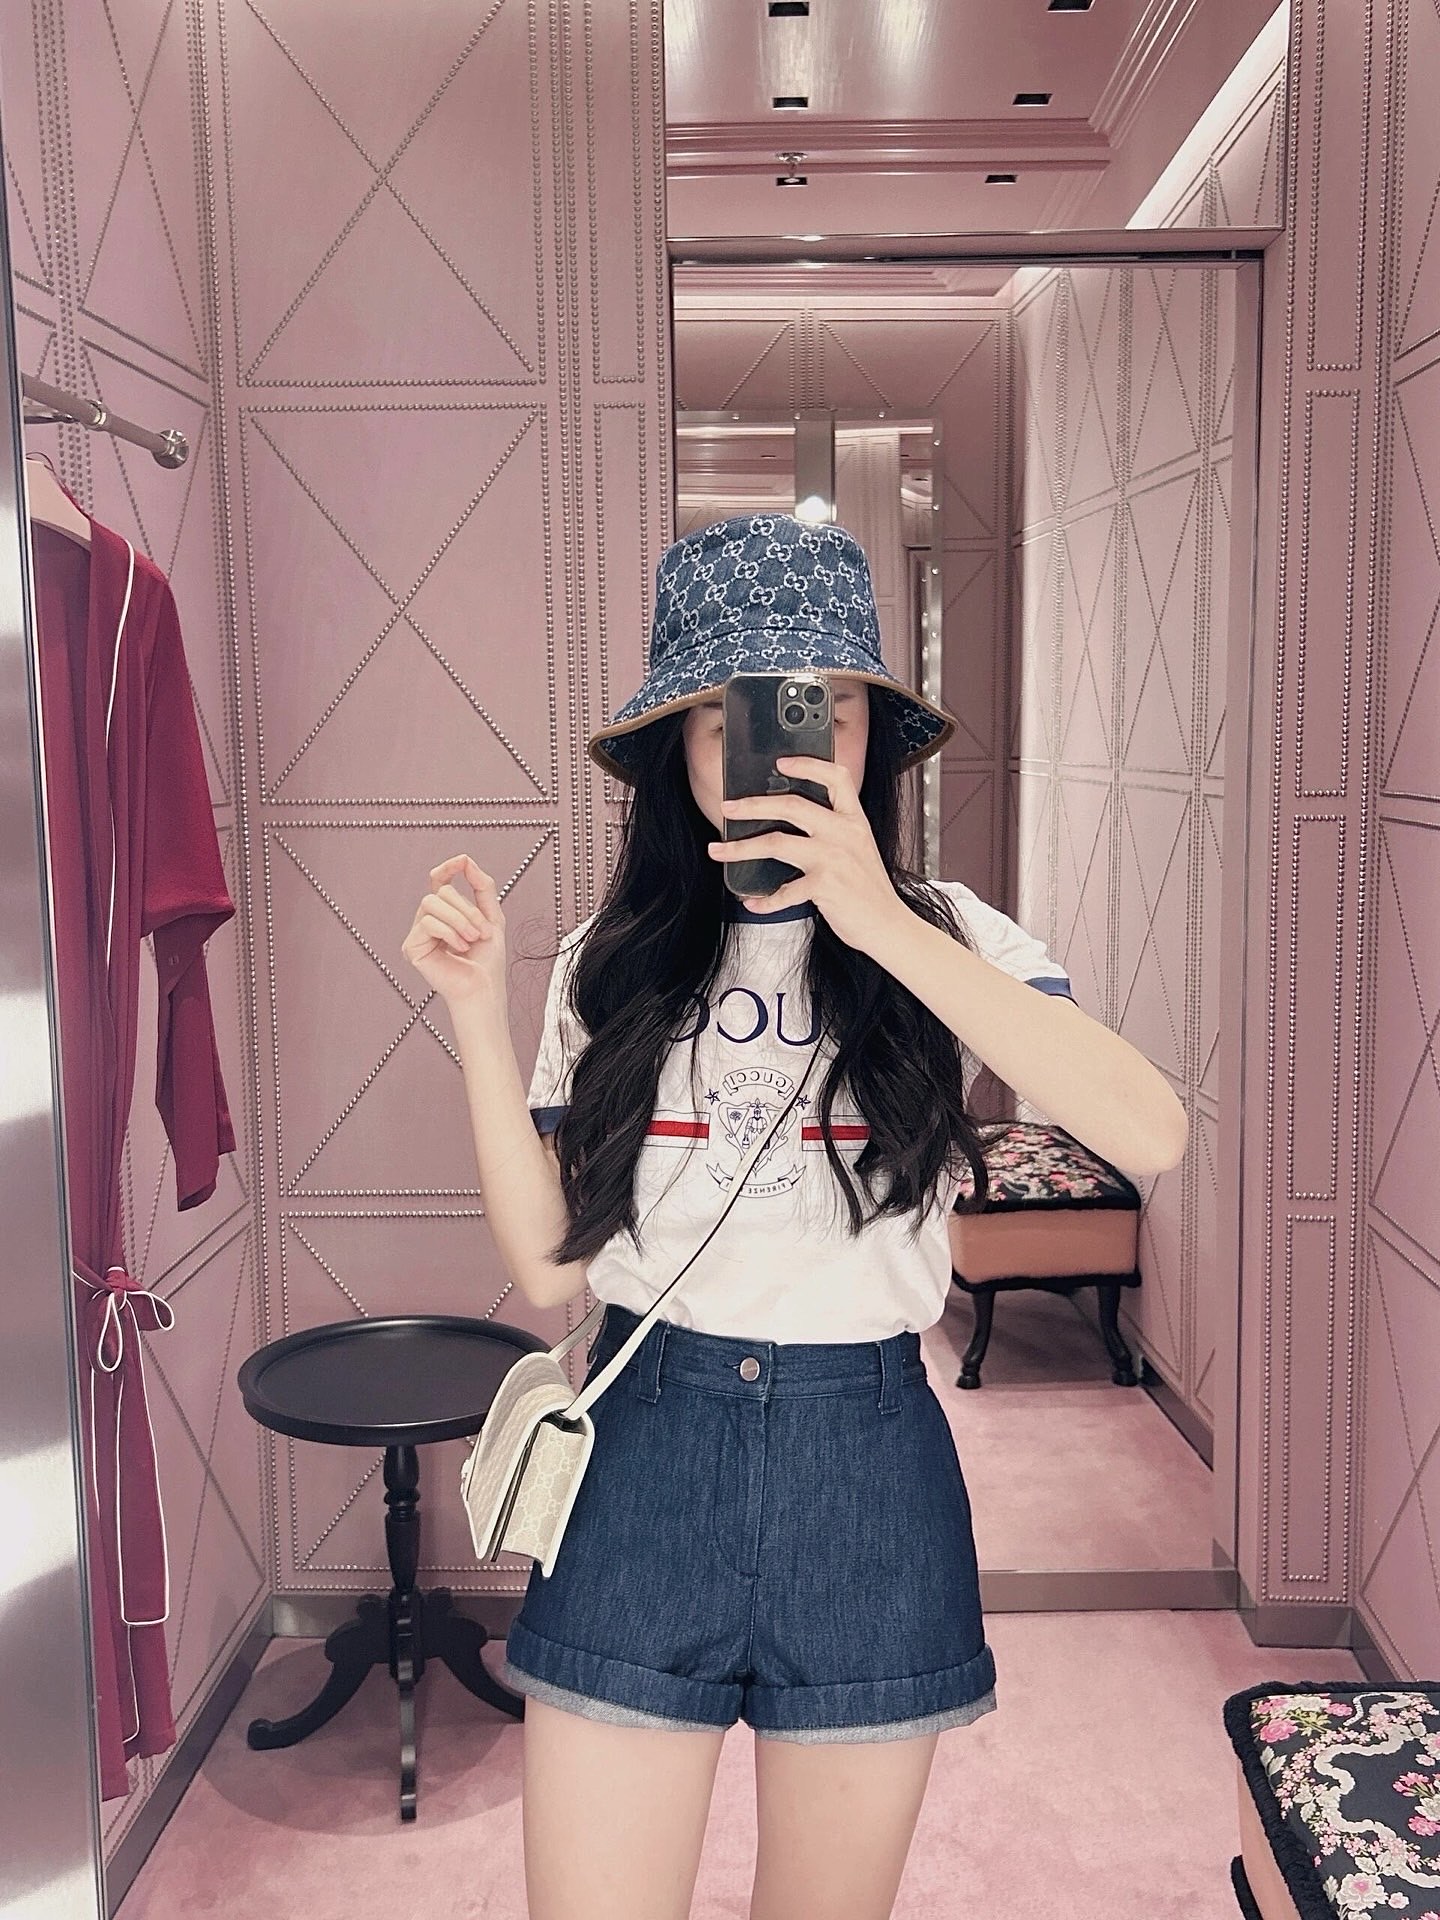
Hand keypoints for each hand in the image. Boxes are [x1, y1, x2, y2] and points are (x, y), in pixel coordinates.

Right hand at [401, 854, 506, 1008]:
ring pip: (432, 904)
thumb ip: (482, 887)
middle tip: (480, 932)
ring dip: (459, 920)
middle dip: (467, 910)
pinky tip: (458, 949)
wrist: (483, 988)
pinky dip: (448, 933)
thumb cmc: (487, 960)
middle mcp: (430, 920)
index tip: (461, 861)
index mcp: (448, 913)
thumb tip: (466, 860)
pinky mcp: (412, 946)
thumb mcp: (492, 917)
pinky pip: (427, 922)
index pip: (440, 881)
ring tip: (471, 940)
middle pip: (441, 892)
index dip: (448, 868)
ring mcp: (419, 933)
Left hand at [708, 756, 909, 954]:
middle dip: (752, 805)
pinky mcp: (824, 886)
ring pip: (776, 843)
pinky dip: (764, 900)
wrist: (888, 924)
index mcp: (854, 820)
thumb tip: (795, 822)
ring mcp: (833, 859)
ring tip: (719, 850)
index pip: (835, 778)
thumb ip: (835, 830)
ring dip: (740, 848)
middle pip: (792, 805)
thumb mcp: (859, 848)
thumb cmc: (869, 890)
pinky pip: (783, 891)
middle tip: (728, 808)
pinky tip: (753, 902)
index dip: (808, 765)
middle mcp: (844, 834)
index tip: (781, 763)